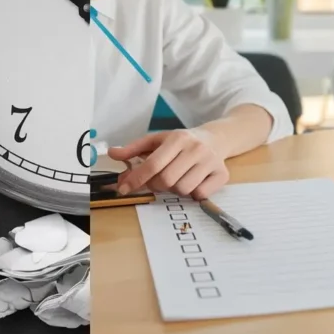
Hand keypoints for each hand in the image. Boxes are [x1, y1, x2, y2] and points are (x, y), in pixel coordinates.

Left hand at [108, 129, 229, 200]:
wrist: (216, 138)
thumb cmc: (182, 141)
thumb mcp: (157, 140)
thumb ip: (133, 149)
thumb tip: (112, 154)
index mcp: (177, 138)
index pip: (153, 164)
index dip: (136, 178)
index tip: (124, 188)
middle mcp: (195, 149)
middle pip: (166, 180)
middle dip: (155, 185)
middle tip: (156, 181)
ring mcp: (210, 162)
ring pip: (182, 190)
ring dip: (174, 190)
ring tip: (176, 178)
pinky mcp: (222, 175)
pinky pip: (199, 195)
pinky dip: (191, 193)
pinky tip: (192, 181)